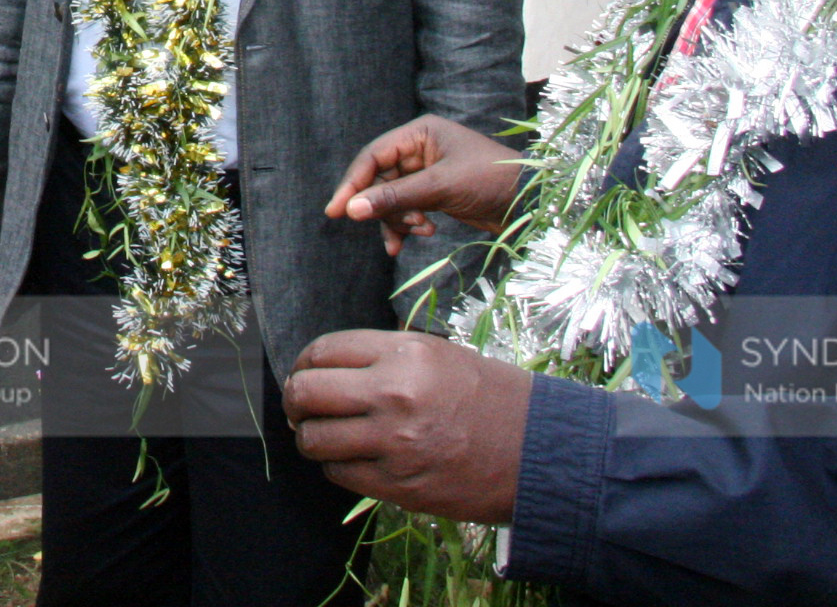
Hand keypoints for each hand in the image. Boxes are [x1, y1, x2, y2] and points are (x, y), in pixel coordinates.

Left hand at [283, 329, 529, 523]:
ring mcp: (394, 442)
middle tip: (300, 406)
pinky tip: (351, 459)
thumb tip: (330, 367)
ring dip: (311, 436)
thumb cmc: (494, 398)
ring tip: (324, 434)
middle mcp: (394, 393)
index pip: (324, 350)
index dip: (304, 362)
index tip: (304, 371)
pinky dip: (336, 466)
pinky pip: (339, 474)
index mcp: (405, 353)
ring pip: (315, 438)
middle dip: (295, 399)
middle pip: (307, 392)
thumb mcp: (440, 355)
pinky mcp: (398, 485)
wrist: (540, 452)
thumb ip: (386, 357)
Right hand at [327, 115, 525, 256]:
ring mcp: (428, 171)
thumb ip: (394, 197)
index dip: (353, 183)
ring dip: (399, 219)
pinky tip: (424, 233)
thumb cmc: (489, 180)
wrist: (531, 201)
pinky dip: (410, 223)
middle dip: (384, 208)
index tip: (337, 211)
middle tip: (392, 233)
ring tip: (417, 232)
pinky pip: (408, 207)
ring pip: (393, 197)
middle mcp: (420, 148)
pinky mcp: (436, 192)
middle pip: (381, 180)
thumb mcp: (440, 187)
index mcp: (419, 133)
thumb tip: (351, 210)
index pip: (373, 156)